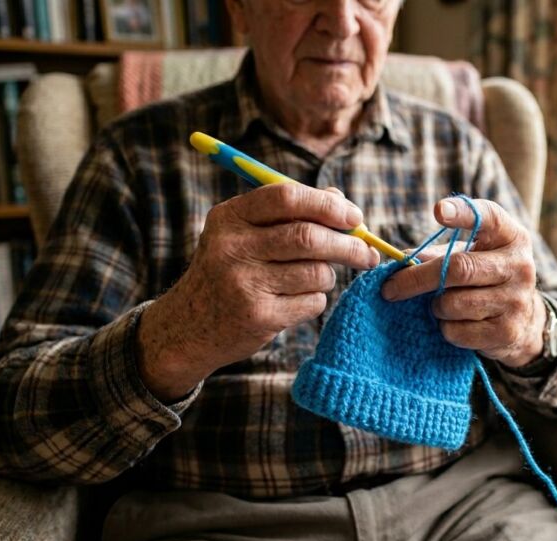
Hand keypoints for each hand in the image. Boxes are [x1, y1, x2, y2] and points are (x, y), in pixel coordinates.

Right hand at [137, 183, 379, 401]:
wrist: (188, 326)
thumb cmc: (230, 270)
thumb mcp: (244, 232)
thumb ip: (289, 212)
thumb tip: (340, 200)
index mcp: (230, 217)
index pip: (287, 197)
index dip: (328, 205)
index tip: (355, 218)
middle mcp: (233, 247)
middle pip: (309, 237)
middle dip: (348, 244)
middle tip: (367, 252)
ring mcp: (244, 283)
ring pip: (317, 272)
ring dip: (328, 275)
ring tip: (313, 278)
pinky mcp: (259, 316)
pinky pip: (313, 302)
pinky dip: (316, 299)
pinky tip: (295, 300)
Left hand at [380, 198, 545, 367]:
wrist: (525, 320)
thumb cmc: (485, 278)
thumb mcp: (470, 256)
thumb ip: (438, 253)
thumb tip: (399, 261)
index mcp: (511, 237)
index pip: (489, 217)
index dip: (463, 213)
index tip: (438, 211)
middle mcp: (519, 265)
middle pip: (458, 268)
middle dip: (417, 279)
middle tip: (390, 288)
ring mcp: (516, 300)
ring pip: (453, 303)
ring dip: (435, 306)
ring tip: (441, 305)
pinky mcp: (507, 332)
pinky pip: (457, 331)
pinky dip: (446, 328)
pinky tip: (456, 322)